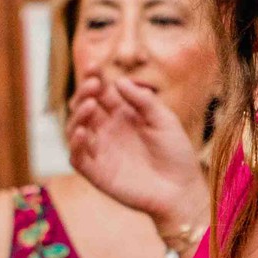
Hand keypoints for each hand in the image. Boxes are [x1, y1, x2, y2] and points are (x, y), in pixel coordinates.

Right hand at [67, 74, 207, 233]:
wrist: (181, 190)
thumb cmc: (176, 154)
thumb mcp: (164, 120)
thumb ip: (143, 101)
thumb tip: (119, 81)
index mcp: (123, 114)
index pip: (102, 92)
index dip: (94, 78)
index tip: (94, 66)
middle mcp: (108, 130)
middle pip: (85, 106)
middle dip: (85, 93)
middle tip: (94, 85)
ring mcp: (101, 151)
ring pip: (76, 129)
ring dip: (78, 115)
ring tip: (90, 105)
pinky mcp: (97, 173)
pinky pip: (77, 157)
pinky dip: (75, 145)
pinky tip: (84, 133)